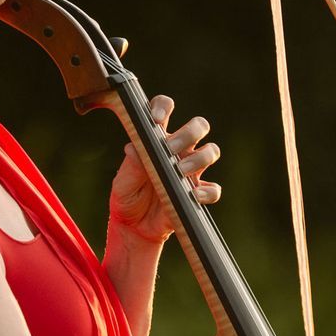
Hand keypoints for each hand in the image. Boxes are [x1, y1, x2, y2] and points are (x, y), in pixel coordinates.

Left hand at [109, 94, 221, 242]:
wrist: (134, 229)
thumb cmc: (127, 198)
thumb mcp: (122, 182)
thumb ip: (130, 165)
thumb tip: (134, 147)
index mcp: (157, 140)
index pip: (164, 109)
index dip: (163, 106)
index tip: (156, 119)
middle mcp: (178, 151)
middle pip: (198, 126)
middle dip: (190, 132)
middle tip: (171, 148)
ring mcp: (191, 171)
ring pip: (211, 151)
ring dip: (200, 157)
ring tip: (180, 171)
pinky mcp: (197, 194)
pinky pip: (213, 189)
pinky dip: (206, 192)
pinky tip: (192, 196)